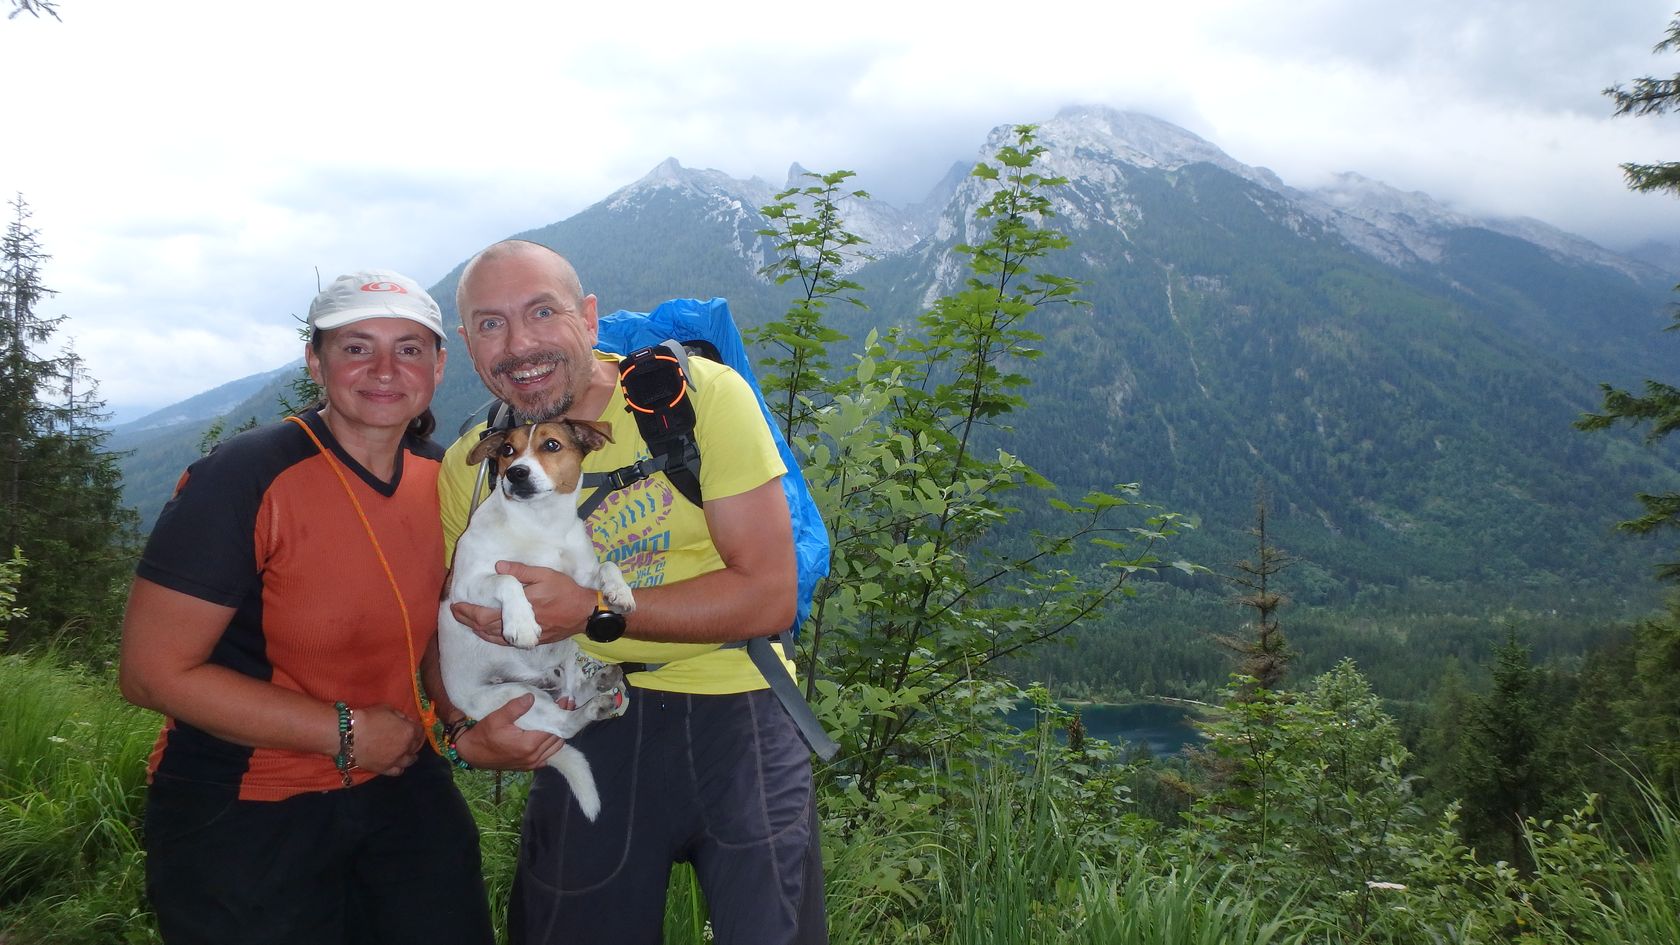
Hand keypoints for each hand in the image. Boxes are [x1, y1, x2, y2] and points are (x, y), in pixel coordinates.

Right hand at [348, 703, 423, 775]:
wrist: (349, 735)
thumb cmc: (368, 718)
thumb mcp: (387, 709)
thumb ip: (400, 715)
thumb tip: (405, 720)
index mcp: (408, 731)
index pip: (420, 730)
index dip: (418, 728)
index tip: (415, 727)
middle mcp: (406, 747)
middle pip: (416, 745)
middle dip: (415, 741)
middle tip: (412, 739)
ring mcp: (396, 760)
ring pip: (410, 760)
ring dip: (410, 756)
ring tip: (409, 754)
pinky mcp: (385, 769)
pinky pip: (398, 771)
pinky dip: (399, 767)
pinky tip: (398, 764)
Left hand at [451, 561, 594, 646]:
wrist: (584, 613)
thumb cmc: (566, 591)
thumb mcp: (545, 574)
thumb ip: (521, 571)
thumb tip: (498, 566)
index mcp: (520, 606)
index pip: (487, 613)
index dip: (469, 611)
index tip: (456, 604)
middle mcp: (520, 623)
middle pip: (486, 627)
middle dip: (467, 620)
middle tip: (455, 613)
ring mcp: (525, 635)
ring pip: (494, 637)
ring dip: (477, 630)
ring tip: (466, 622)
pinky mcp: (531, 640)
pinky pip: (505, 642)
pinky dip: (491, 638)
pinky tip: (486, 633)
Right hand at [453, 694, 565, 769]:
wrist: (472, 753)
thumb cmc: (484, 735)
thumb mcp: (497, 717)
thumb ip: (515, 707)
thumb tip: (532, 697)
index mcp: (528, 744)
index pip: (553, 728)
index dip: (561, 713)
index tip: (565, 700)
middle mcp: (533, 756)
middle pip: (558, 738)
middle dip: (563, 721)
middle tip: (566, 705)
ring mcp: (532, 763)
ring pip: (555, 748)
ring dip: (559, 733)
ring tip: (560, 717)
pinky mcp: (529, 766)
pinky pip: (548, 755)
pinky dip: (553, 744)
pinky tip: (551, 732)